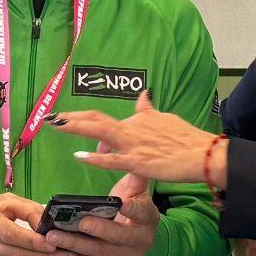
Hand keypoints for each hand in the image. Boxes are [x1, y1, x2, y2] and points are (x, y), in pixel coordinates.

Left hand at [43, 172, 159, 255]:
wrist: (141, 239)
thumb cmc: (133, 206)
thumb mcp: (136, 189)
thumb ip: (131, 170)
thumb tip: (116, 148)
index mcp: (148, 217)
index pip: (140, 212)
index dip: (131, 209)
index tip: (120, 204)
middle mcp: (141, 240)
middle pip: (117, 236)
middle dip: (96, 229)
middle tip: (76, 221)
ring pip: (100, 252)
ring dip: (76, 245)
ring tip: (53, 236)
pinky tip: (57, 250)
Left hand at [53, 92, 220, 188]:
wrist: (204, 154)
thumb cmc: (188, 139)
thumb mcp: (166, 119)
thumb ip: (149, 110)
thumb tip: (143, 94)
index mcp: (139, 119)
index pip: (107, 119)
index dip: (87, 122)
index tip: (71, 124)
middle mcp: (133, 128)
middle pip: (96, 119)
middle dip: (72, 118)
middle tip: (50, 117)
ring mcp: (134, 145)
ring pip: (100, 132)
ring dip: (75, 127)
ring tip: (55, 124)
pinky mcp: (139, 162)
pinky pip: (113, 159)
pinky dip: (95, 157)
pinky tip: (79, 156)